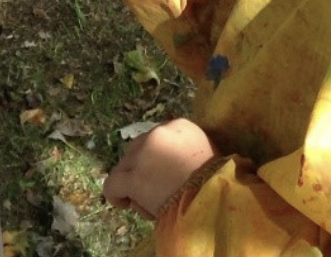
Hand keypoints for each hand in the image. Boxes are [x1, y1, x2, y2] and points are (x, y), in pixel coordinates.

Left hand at [103, 118, 217, 218]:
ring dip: (132, 183)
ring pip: (125, 166)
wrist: (216, 202)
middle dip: (142, 169)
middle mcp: (159, 133)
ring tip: (148, 201)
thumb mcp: (208, 154)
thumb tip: (170, 160)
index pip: (157, 138)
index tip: (165, 174)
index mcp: (181, 126)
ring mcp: (143, 155)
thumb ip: (186, 150)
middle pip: (137, 150)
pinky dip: (115, 195)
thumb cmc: (217, 183)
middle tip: (156, 189)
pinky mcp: (133, 178)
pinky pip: (112, 184)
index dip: (157, 158)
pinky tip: (124, 203)